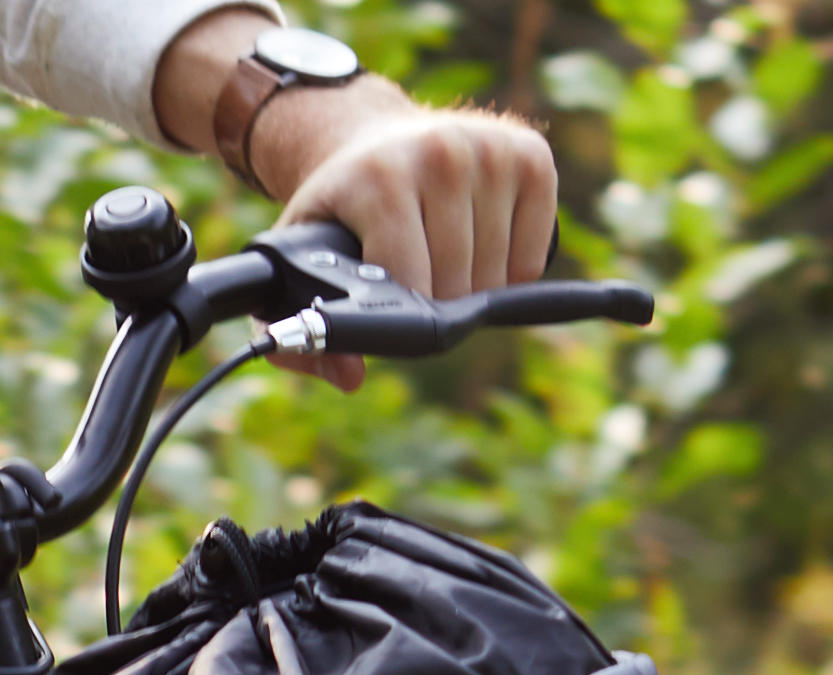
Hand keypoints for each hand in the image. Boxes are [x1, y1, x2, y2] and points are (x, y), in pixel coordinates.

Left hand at [271, 101, 560, 304]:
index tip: (387, 306)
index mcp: (381, 177)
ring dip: (472, 290)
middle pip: (457, 285)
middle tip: (412, 280)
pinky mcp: (532, 155)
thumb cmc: (341, 209)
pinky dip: (511, 272)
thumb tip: (350, 377)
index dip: (402, 314)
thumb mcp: (302, 258)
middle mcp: (441, 153)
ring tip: (441, 259)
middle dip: (436, 305)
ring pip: (498, 277)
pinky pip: (533, 258)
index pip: (411, 282)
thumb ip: (299, 331)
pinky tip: (479, 246)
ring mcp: (490, 149)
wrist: (373, 139)